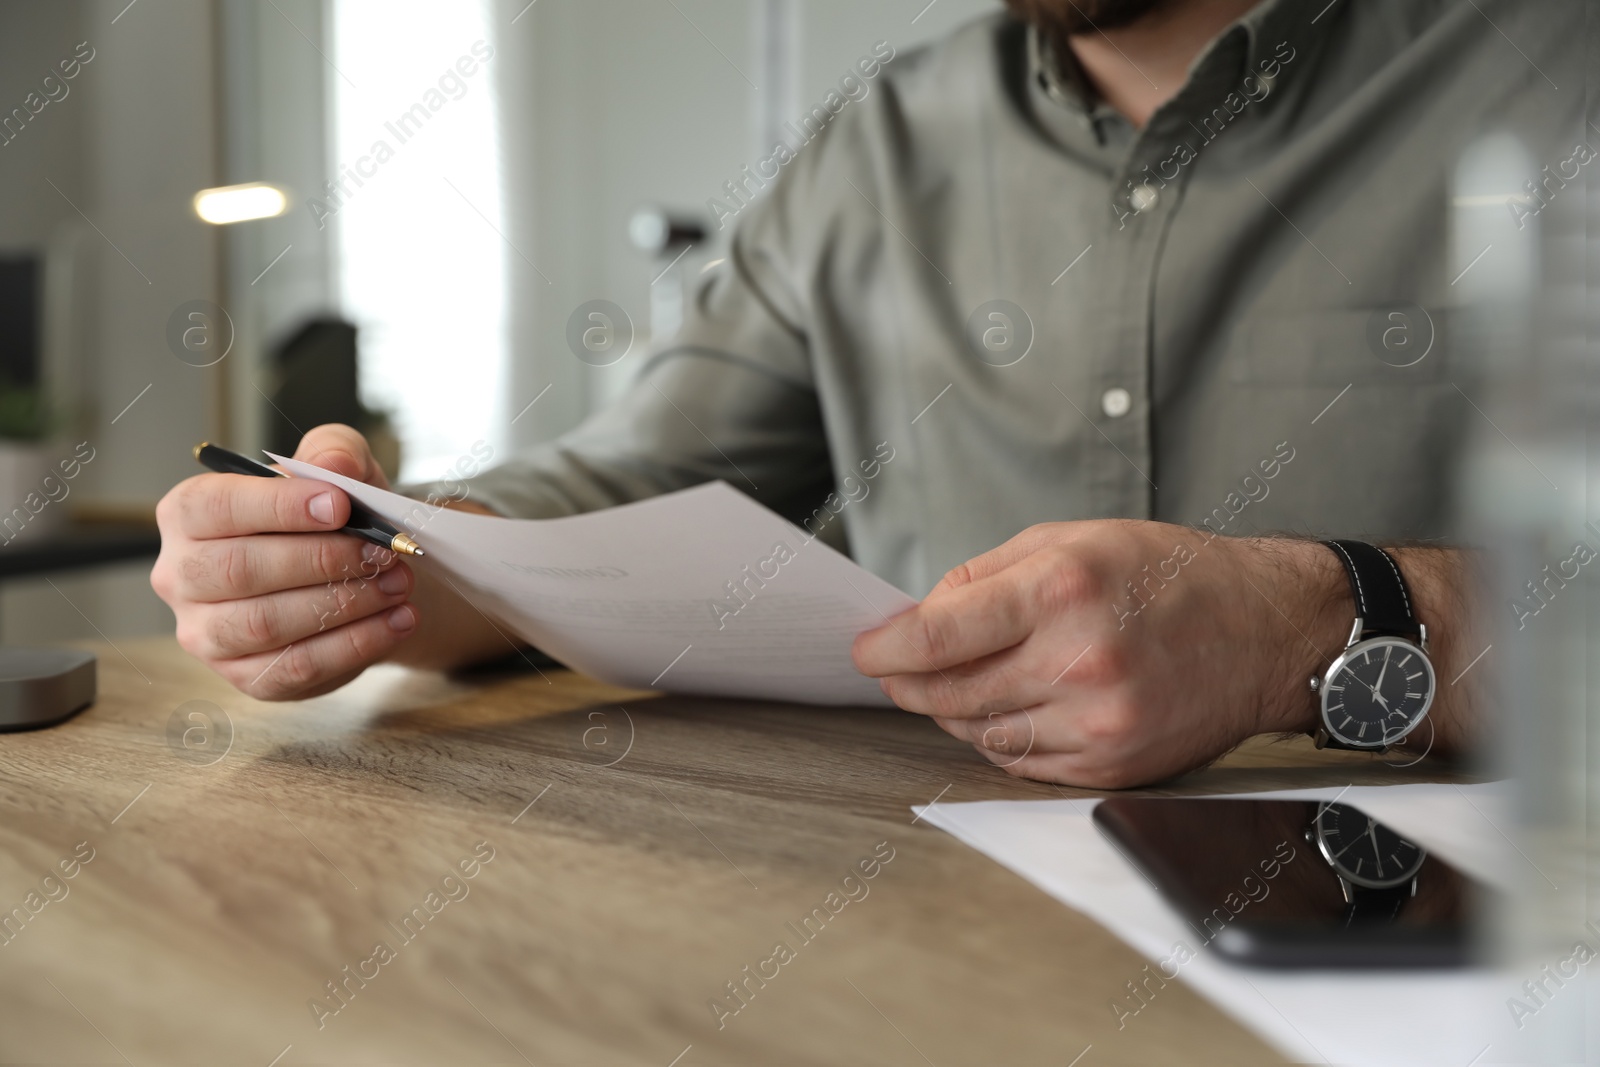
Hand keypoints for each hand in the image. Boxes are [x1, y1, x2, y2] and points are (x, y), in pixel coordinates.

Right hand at [152, 424, 418, 699]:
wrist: (355, 574)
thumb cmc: (332, 517)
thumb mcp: (339, 469)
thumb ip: (335, 450)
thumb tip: (335, 464)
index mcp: (188, 514)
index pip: (217, 507)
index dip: (278, 506)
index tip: (340, 505)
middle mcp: (182, 575)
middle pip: (241, 570)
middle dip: (323, 560)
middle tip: (383, 551)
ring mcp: (207, 633)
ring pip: (266, 623)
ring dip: (344, 603)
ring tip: (398, 583)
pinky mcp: (246, 676)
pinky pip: (297, 667)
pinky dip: (356, 644)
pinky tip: (398, 620)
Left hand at [851, 521, 1347, 787]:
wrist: (1262, 631)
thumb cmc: (1164, 574)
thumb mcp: (1068, 539)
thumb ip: (982, 577)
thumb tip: (916, 618)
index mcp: (1061, 590)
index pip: (938, 637)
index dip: (885, 648)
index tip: (864, 651)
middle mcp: (1079, 660)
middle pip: (948, 693)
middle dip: (911, 682)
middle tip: (901, 667)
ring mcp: (1098, 721)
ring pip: (979, 733)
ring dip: (957, 710)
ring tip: (972, 678)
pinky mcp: (1112, 763)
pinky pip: (1022, 763)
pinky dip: (1002, 737)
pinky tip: (1019, 705)